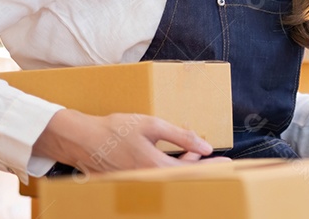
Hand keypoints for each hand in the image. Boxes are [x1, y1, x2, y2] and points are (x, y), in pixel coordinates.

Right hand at [32, 109, 216, 173]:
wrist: (82, 139)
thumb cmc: (116, 129)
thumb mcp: (152, 125)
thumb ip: (181, 137)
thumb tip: (205, 146)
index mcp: (155, 167)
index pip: (192, 171)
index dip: (211, 166)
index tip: (226, 162)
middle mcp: (147, 180)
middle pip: (181, 176)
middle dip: (195, 164)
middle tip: (203, 152)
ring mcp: (137, 183)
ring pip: (169, 176)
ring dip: (181, 164)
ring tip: (186, 150)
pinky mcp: (130, 182)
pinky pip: (155, 177)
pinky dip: (166, 167)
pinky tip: (168, 155)